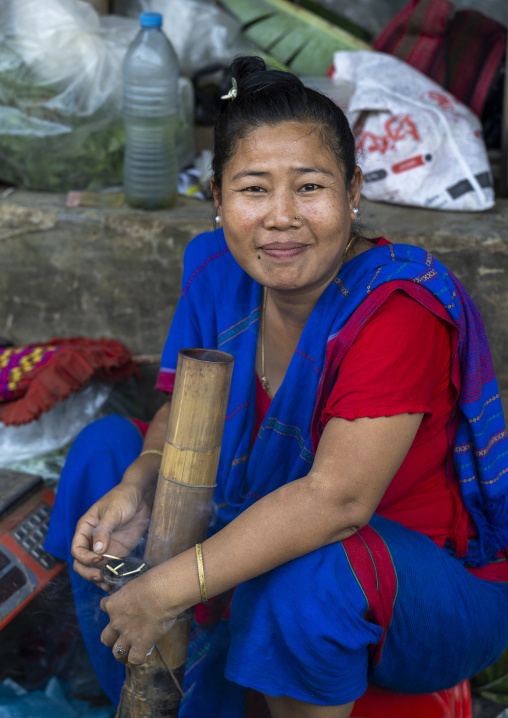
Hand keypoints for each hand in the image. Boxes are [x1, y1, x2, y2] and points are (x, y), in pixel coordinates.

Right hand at [71, 458, 157, 588]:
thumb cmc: (123, 497)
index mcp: (85, 528)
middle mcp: (92, 540)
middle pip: (82, 563)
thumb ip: (103, 531)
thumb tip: (96, 551)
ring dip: (100, 578)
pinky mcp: (119, 551)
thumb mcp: (112, 511)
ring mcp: (106, 547)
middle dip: (89, 573)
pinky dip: (112, 576)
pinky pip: (111, 568)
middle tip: (102, 577)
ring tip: (109, 585)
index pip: (77, 550)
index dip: (85, 558)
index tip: (98, 559)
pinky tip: (117, 583)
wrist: (142, 496)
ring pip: (95, 569)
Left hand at [100, 563, 176, 664]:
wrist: (162, 592)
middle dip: (112, 639)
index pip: (104, 607)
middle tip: (122, 637)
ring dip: (122, 654)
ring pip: (117, 653)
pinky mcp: (140, 644)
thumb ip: (133, 595)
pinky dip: (138, 658)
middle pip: (105, 638)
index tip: (122, 608)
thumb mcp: (136, 585)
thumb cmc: (153, 582)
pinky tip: (144, 654)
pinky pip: (135, 659)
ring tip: (129, 654)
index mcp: (113, 604)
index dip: (113, 609)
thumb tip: (142, 598)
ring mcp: (127, 635)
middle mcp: (116, 622)